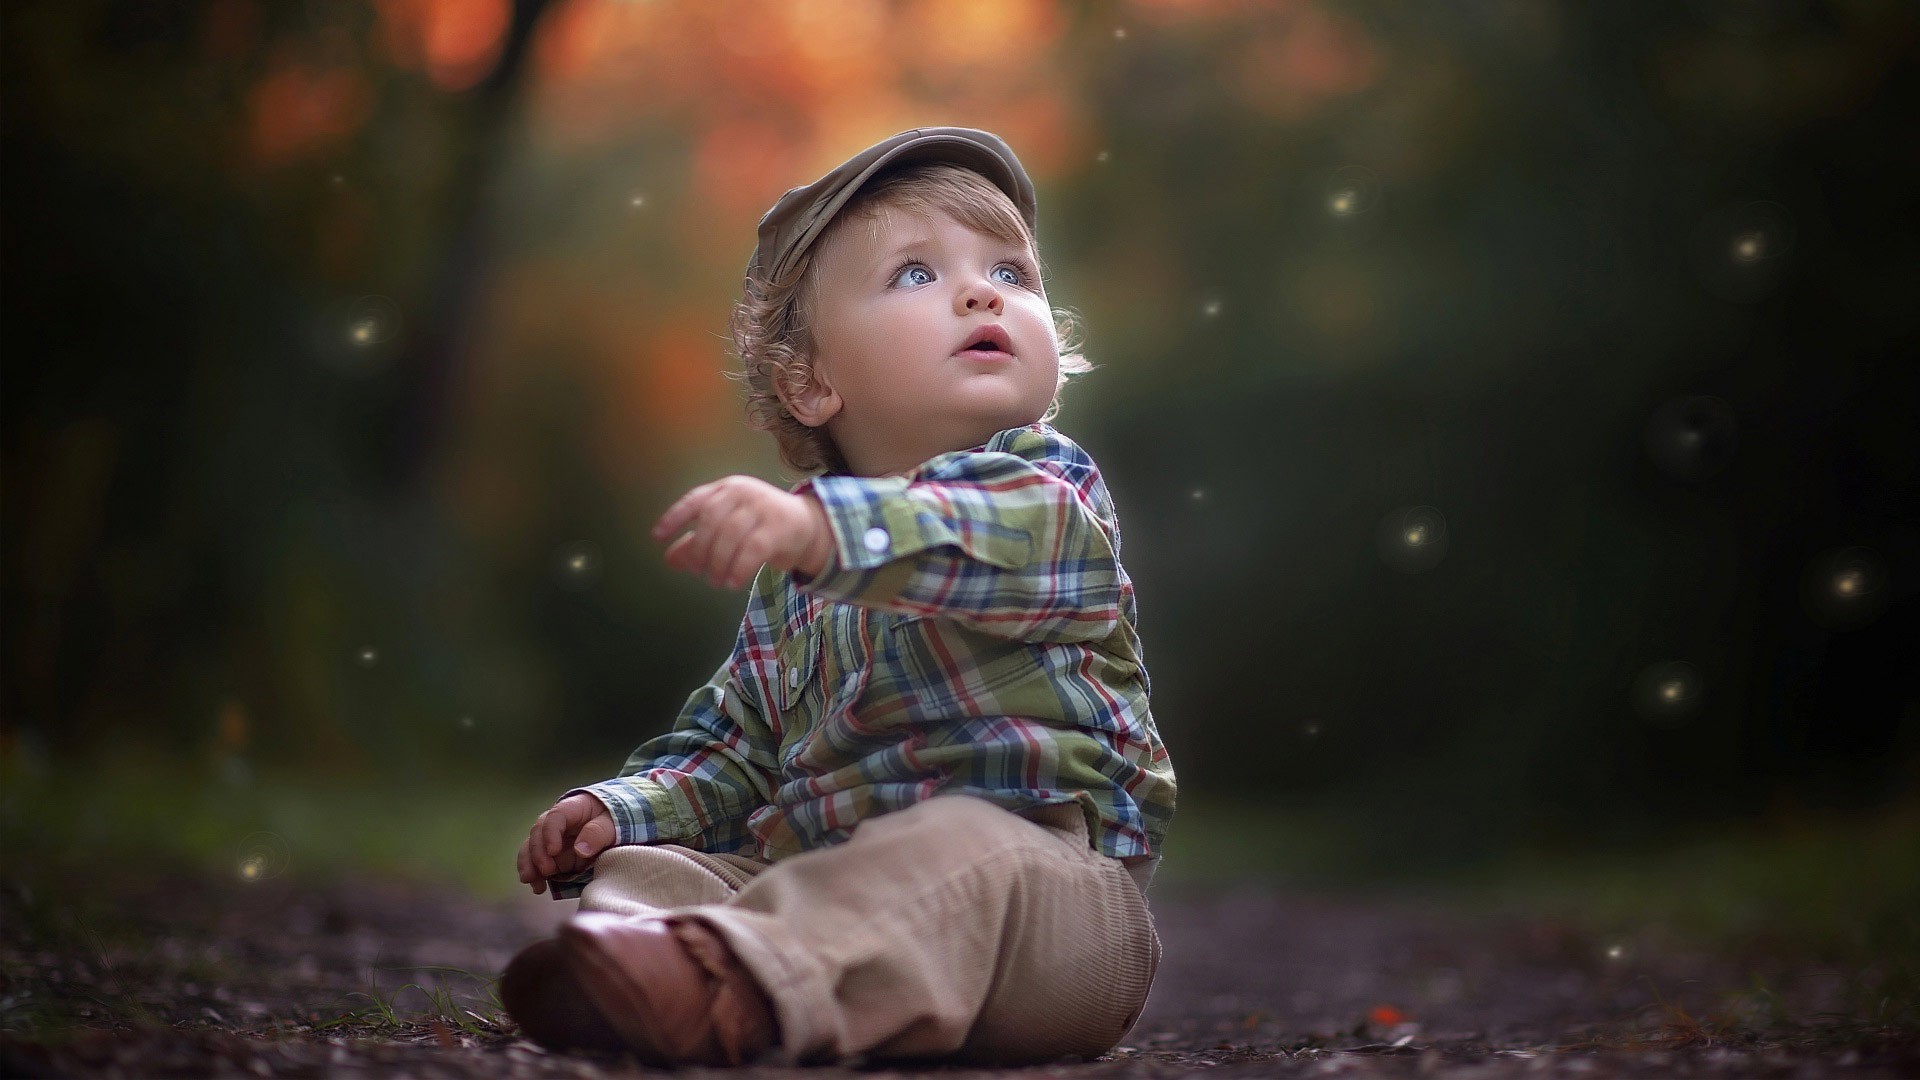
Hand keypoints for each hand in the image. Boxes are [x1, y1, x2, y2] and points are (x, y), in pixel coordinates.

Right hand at [516, 792, 615, 894]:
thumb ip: (598, 833)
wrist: (621, 828)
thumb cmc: (618, 821)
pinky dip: (535, 875)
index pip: (555, 817)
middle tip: (546, 871)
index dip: (550, 833)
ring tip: (534, 883)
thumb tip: (580, 849)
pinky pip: (537, 863)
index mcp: (573, 808)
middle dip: (538, 853)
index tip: (553, 850)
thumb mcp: (614, 824)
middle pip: (538, 833)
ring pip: (532, 848)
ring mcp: (554, 839)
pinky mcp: (554, 856)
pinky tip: (538, 888)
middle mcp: (558, 823)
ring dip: (529, 865)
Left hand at [651, 474, 833, 589]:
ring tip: (717, 581)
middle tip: (699, 572)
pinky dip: (739, 569)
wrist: (807, 526)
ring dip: (718, 563)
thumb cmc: (760, 527)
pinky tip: (733, 583)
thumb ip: (698, 542)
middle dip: (699, 550)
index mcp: (725, 490)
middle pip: (710, 520)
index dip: (674, 518)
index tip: (657, 537)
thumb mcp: (727, 530)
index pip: (694, 500)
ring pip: (730, 535)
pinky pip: (753, 549)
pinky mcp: (779, 527)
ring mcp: (762, 507)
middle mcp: (742, 492)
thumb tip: (669, 559)